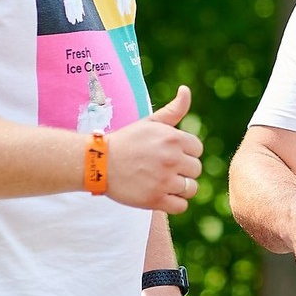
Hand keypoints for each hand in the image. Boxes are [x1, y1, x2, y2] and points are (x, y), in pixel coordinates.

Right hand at [106, 86, 203, 212]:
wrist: (99, 162)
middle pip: (196, 170)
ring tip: (162, 182)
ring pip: (191, 189)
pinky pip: (181, 206)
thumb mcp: (149, 122)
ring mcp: (164, 181)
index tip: (169, 154)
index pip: (197, 149)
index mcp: (173, 138)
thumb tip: (186, 89)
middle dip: (183, 170)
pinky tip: (162, 195)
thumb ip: (173, 110)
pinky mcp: (155, 199)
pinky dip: (174, 203)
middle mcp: (172, 159)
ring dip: (180, 188)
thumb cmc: (126, 141)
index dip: (185, 153)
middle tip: (164, 169)